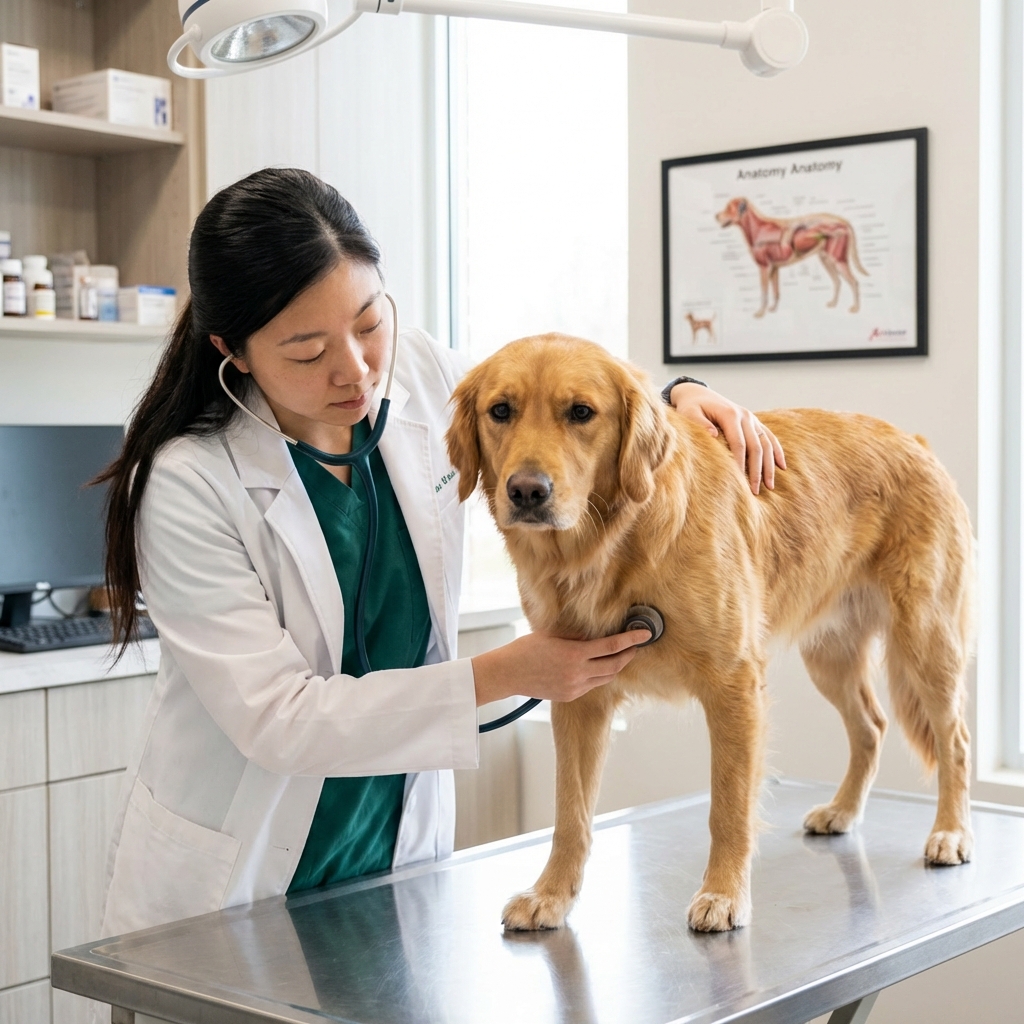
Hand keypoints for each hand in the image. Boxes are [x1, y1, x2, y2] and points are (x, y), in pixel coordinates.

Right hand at [471, 628, 651, 706]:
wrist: (507, 673)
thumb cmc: (525, 649)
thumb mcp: (552, 635)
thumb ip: (576, 635)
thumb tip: (597, 632)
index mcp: (574, 654)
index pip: (611, 647)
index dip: (631, 640)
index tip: (644, 634)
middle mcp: (577, 673)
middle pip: (614, 665)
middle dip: (628, 654)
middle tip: (636, 645)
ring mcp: (574, 687)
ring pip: (605, 678)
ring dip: (616, 666)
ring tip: (621, 655)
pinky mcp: (569, 696)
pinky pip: (592, 685)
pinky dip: (599, 675)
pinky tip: (599, 667)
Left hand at [669, 382, 785, 494]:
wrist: (698, 394)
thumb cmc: (690, 407)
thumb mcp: (689, 412)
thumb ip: (699, 423)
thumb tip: (713, 435)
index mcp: (730, 414)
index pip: (739, 443)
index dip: (740, 464)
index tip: (739, 482)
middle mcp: (745, 416)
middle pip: (756, 447)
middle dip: (756, 471)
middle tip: (754, 492)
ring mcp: (752, 419)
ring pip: (766, 444)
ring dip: (769, 466)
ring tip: (770, 487)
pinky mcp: (755, 422)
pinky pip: (770, 437)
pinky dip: (777, 452)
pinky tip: (782, 467)